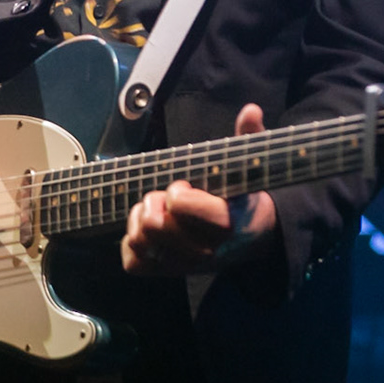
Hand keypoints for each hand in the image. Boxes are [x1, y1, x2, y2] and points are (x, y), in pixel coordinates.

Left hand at [122, 102, 276, 276]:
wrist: (250, 237)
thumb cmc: (242, 196)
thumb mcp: (249, 166)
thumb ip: (250, 137)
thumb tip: (251, 110)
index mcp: (226, 224)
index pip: (178, 205)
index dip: (177, 190)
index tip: (187, 185)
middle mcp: (205, 252)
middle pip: (153, 224)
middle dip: (155, 202)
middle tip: (169, 196)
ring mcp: (184, 266)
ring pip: (140, 241)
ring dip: (141, 219)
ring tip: (158, 210)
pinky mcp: (167, 272)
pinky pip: (132, 262)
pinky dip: (132, 243)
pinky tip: (149, 230)